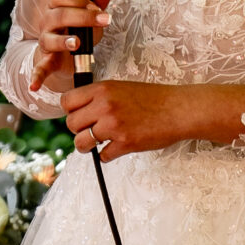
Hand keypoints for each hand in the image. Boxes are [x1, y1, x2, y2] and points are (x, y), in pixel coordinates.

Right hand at [29, 0, 111, 93]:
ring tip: (77, 43)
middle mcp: (47, 23)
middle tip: (103, 20)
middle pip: (58, 15)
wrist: (64, 56)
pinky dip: (36, 77)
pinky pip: (39, 69)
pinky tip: (35, 86)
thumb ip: (96, 3)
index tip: (97, 8)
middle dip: (82, 16)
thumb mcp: (88, 17)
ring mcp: (45, 42)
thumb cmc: (76, 31)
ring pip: (49, 39)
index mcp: (55, 8)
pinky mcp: (46, 62)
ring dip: (63, 41)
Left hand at [64, 79, 243, 161]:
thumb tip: (79, 110)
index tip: (79, 115)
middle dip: (78, 130)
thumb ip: (99, 97)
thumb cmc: (153, 99)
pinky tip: (116, 148)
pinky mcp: (125, 143)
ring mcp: (114, 125)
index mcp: (102, 89)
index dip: (70, 111)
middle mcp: (105, 106)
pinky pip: (103, 156)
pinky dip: (107, 155)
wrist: (178, 109)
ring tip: (97, 144)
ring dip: (87, 146)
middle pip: (71, 124)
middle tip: (90, 131)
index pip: (67, 101)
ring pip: (81, 143)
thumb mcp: (121, 88)